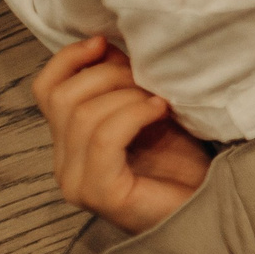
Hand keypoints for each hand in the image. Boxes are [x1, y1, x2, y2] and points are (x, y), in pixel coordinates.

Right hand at [33, 36, 212, 235]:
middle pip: (63, 97)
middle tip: (148, 78)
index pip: (45, 90)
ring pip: (82, 115)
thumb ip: (124, 86)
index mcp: (70, 143)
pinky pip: (104, 137)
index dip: (69, 59)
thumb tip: (109, 44)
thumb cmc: (183, 164)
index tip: (104, 42)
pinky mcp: (100, 194)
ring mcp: (78, 182)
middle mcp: (64, 164)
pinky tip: (160, 111)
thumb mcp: (149, 112)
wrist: (208, 210)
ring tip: (159, 101)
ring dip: (127, 96)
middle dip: (109, 75)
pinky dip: (134, 115)